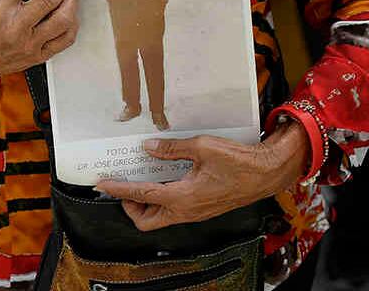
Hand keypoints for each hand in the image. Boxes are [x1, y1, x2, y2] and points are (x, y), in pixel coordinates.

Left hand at [94, 122, 307, 230]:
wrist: (265, 173)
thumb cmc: (238, 161)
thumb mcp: (201, 147)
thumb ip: (171, 148)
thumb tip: (148, 148)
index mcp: (182, 198)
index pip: (140, 196)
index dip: (118, 189)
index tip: (102, 183)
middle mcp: (186, 211)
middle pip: (146, 220)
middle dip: (130, 205)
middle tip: (125, 184)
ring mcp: (194, 213)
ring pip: (160, 217)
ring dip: (146, 203)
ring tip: (142, 179)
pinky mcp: (202, 209)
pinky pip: (174, 211)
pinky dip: (162, 199)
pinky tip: (164, 179)